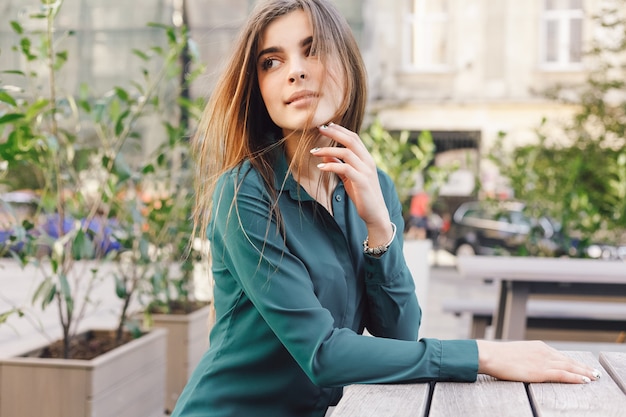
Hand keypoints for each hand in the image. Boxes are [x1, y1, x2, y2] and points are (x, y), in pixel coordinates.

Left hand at [312, 123, 391, 244]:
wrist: (375, 214)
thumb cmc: (362, 195)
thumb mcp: (349, 178)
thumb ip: (340, 165)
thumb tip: (326, 154)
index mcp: (366, 159)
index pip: (354, 138)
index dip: (340, 130)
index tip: (326, 126)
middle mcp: (368, 162)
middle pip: (351, 140)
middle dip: (334, 133)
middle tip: (319, 128)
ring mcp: (366, 171)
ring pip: (347, 153)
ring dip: (328, 150)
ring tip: (314, 151)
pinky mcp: (362, 181)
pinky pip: (345, 168)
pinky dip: (331, 166)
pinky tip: (320, 167)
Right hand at [477, 340, 600, 383]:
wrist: (491, 355)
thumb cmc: (498, 356)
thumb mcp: (516, 353)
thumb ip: (527, 357)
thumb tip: (529, 363)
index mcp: (537, 346)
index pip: (559, 355)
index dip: (572, 361)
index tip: (581, 366)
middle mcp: (543, 351)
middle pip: (568, 360)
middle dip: (582, 366)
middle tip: (595, 371)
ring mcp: (543, 361)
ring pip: (569, 367)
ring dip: (584, 372)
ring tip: (594, 376)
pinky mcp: (541, 371)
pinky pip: (563, 374)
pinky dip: (576, 377)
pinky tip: (585, 380)